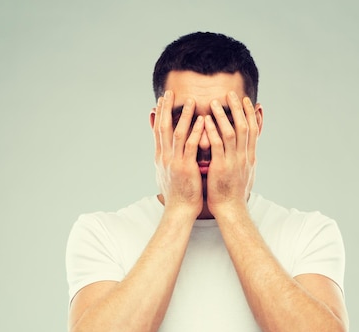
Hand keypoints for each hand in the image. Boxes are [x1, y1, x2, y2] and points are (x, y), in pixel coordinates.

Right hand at [154, 90, 204, 218]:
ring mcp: (174, 162)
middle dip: (166, 109)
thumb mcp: (167, 174)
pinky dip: (196, 132)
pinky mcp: (185, 168)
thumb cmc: (178, 194)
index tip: (161, 100)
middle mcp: (164, 157)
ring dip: (183, 116)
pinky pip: (191, 146)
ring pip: (177, 133)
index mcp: (161, 157)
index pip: (157, 131)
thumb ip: (167, 160)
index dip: (159, 114)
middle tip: (169, 92)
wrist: (179, 210)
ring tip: (190, 101)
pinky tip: (201, 121)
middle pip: (162, 127)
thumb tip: (163, 152)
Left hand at [204, 91, 258, 216]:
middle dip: (238, 109)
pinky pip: (218, 145)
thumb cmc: (234, 192)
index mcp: (250, 156)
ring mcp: (234, 162)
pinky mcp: (222, 167)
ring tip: (215, 102)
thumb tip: (249, 150)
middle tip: (231, 93)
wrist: (231, 209)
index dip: (250, 114)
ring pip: (231, 133)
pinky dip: (213, 131)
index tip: (246, 100)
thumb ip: (245, 158)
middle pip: (245, 126)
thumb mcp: (245, 172)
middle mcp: (245, 156)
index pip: (254, 130)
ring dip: (224, 116)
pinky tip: (206, 120)